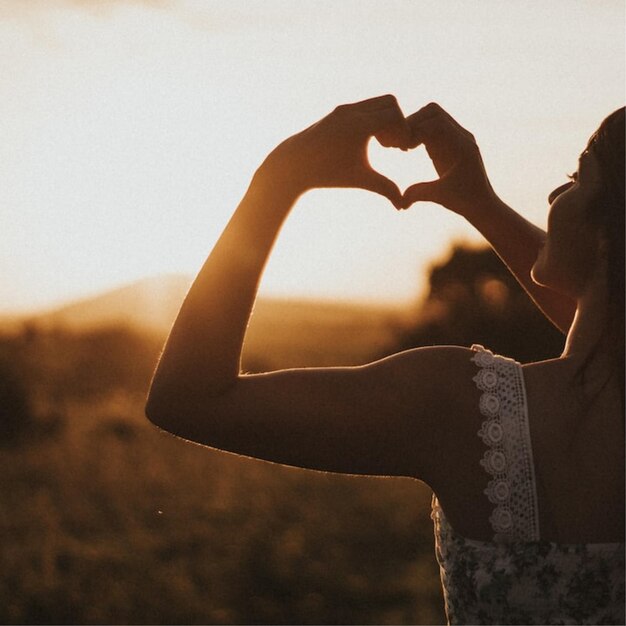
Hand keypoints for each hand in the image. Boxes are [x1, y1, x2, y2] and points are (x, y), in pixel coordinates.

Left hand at [259, 95, 410, 207]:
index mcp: (360, 125)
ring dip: (384, 119)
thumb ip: (384, 188)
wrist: (294, 165)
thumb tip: (402, 207)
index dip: (404, 132)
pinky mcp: (337, 112)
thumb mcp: (359, 180)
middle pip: (390, 102)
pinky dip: (371, 118)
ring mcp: (343, 109)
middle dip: (397, 122)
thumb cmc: (328, 174)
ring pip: (376, 103)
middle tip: (393, 145)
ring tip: (382, 144)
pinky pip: (363, 107)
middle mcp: (352, 111)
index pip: (395, 116)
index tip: (402, 150)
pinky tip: (367, 141)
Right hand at [401, 103, 496, 214]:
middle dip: (412, 123)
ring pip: (433, 115)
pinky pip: (434, 125)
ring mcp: (459, 136)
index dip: (414, 131)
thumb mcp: (440, 197)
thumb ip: (419, 194)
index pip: (434, 123)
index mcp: (461, 147)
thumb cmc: (464, 201)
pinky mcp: (453, 140)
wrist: (483, 203)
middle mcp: (462, 137)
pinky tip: (411, 148)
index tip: (403, 148)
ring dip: (415, 125)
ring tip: (405, 146)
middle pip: (433, 111)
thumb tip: (400, 201)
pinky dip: (420, 131)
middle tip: (401, 144)